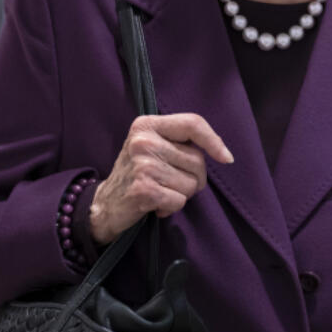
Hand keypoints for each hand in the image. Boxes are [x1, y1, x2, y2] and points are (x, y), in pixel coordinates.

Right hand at [89, 113, 232, 244]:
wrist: (104, 204)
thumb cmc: (136, 175)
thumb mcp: (151, 147)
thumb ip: (179, 143)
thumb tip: (223, 154)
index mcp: (146, 125)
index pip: (192, 123)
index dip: (214, 141)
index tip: (226, 158)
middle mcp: (143, 141)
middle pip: (197, 160)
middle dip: (193, 178)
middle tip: (170, 183)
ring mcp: (142, 165)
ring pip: (191, 184)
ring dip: (181, 194)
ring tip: (160, 192)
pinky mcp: (144, 189)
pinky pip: (179, 200)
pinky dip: (171, 207)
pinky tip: (155, 205)